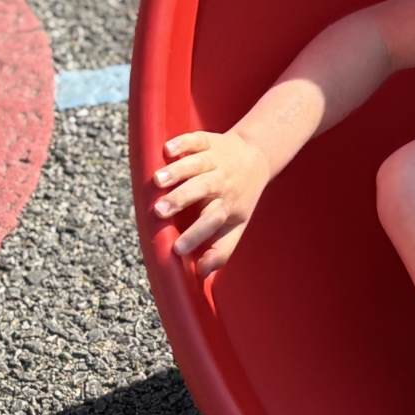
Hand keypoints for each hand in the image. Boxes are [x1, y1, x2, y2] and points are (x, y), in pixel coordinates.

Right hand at [152, 130, 271, 275]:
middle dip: (181, 199)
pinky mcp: (209, 140)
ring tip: (157, 181)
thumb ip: (221, 249)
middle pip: (203, 189)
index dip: (196, 235)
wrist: (257, 157)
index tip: (176, 249)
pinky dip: (182, 143)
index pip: (213, 221)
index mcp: (229, 204)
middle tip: (159, 211)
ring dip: (178, 171)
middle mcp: (223, 181)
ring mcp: (216, 159)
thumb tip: (202, 275)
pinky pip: (196, 139)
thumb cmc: (240, 198)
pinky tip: (167, 150)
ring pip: (197, 164)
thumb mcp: (237, 224)